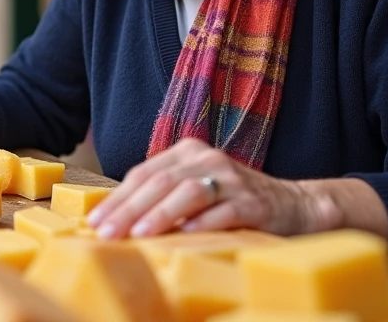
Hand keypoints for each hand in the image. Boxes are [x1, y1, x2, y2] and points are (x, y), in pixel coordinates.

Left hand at [88, 138, 379, 239]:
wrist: (292, 205)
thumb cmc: (231, 202)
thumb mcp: (193, 191)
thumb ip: (161, 197)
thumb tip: (114, 220)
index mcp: (186, 152)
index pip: (143, 174)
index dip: (117, 198)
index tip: (94, 223)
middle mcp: (207, 158)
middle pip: (160, 182)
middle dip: (129, 209)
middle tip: (106, 233)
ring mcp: (232, 178)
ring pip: (189, 192)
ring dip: (161, 214)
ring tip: (139, 234)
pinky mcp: (254, 201)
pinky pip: (225, 211)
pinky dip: (204, 223)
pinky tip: (186, 235)